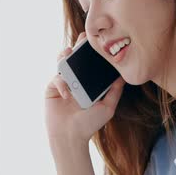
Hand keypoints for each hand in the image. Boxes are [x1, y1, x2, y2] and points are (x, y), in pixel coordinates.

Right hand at [44, 32, 125, 147]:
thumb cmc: (89, 124)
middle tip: (82, 38)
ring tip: (69, 52)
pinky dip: (62, 83)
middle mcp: (74, 81)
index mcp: (87, 84)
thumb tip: (123, 76)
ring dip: (65, 56)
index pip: (88, 64)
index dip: (90, 52)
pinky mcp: (52, 89)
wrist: (71, 136)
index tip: (96, 41)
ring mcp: (63, 84)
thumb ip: (114, 91)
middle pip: (74, 59)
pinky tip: (68, 94)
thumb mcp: (107, 107)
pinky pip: (56, 79)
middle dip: (77, 47)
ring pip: (62, 64)